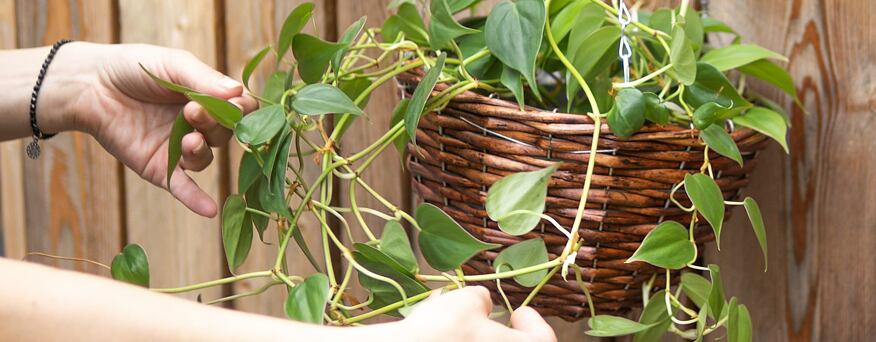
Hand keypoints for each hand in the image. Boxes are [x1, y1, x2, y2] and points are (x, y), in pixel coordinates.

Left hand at [57, 42, 256, 216]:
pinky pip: (183, 187)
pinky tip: (209, 210)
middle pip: (225, 135)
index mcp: (208, 99)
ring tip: (188, 141)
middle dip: (215, 125)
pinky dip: (196, 200)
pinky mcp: (159, 167)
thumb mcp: (173, 65)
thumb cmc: (133, 68)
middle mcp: (198, 126)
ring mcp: (179, 148)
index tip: (232, 104)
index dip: (241, 110)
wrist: (89, 86)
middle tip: (193, 112)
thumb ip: (204, 79)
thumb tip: (239, 92)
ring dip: (201, 152)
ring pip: (205, 159)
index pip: (241, 110)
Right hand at [398, 286, 555, 341]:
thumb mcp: (467, 300)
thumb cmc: (443, 329)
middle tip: (491, 321)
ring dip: (479, 341)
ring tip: (459, 327)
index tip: (518, 311)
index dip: (533, 322)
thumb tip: (483, 305)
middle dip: (503, 334)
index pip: (542, 339)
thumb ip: (483, 299)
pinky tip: (442, 337)